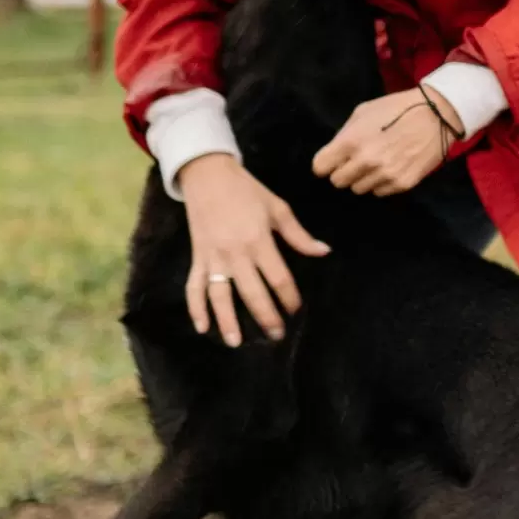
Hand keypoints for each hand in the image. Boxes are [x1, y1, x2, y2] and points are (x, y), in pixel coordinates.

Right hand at [177, 154, 331, 345]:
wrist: (208, 175)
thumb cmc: (246, 191)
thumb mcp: (277, 208)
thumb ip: (299, 235)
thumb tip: (323, 251)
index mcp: (259, 241)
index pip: (278, 278)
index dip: (289, 297)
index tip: (296, 309)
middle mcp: (236, 253)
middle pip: (253, 293)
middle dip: (266, 316)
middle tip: (277, 335)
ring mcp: (214, 257)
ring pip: (220, 295)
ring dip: (228, 320)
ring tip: (237, 342)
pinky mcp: (198, 257)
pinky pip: (194, 286)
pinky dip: (196, 307)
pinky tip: (202, 327)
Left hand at [312, 86, 455, 195]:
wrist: (436, 115)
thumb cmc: (396, 108)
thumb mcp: (363, 112)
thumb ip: (345, 134)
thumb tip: (335, 154)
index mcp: (350, 142)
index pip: (320, 167)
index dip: (325, 163)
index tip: (332, 160)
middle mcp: (365, 162)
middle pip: (338, 182)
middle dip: (343, 171)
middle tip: (356, 161)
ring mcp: (384, 175)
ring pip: (358, 189)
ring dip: (363, 178)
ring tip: (376, 163)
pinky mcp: (402, 184)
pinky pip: (379, 192)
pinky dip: (381, 183)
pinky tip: (391, 167)